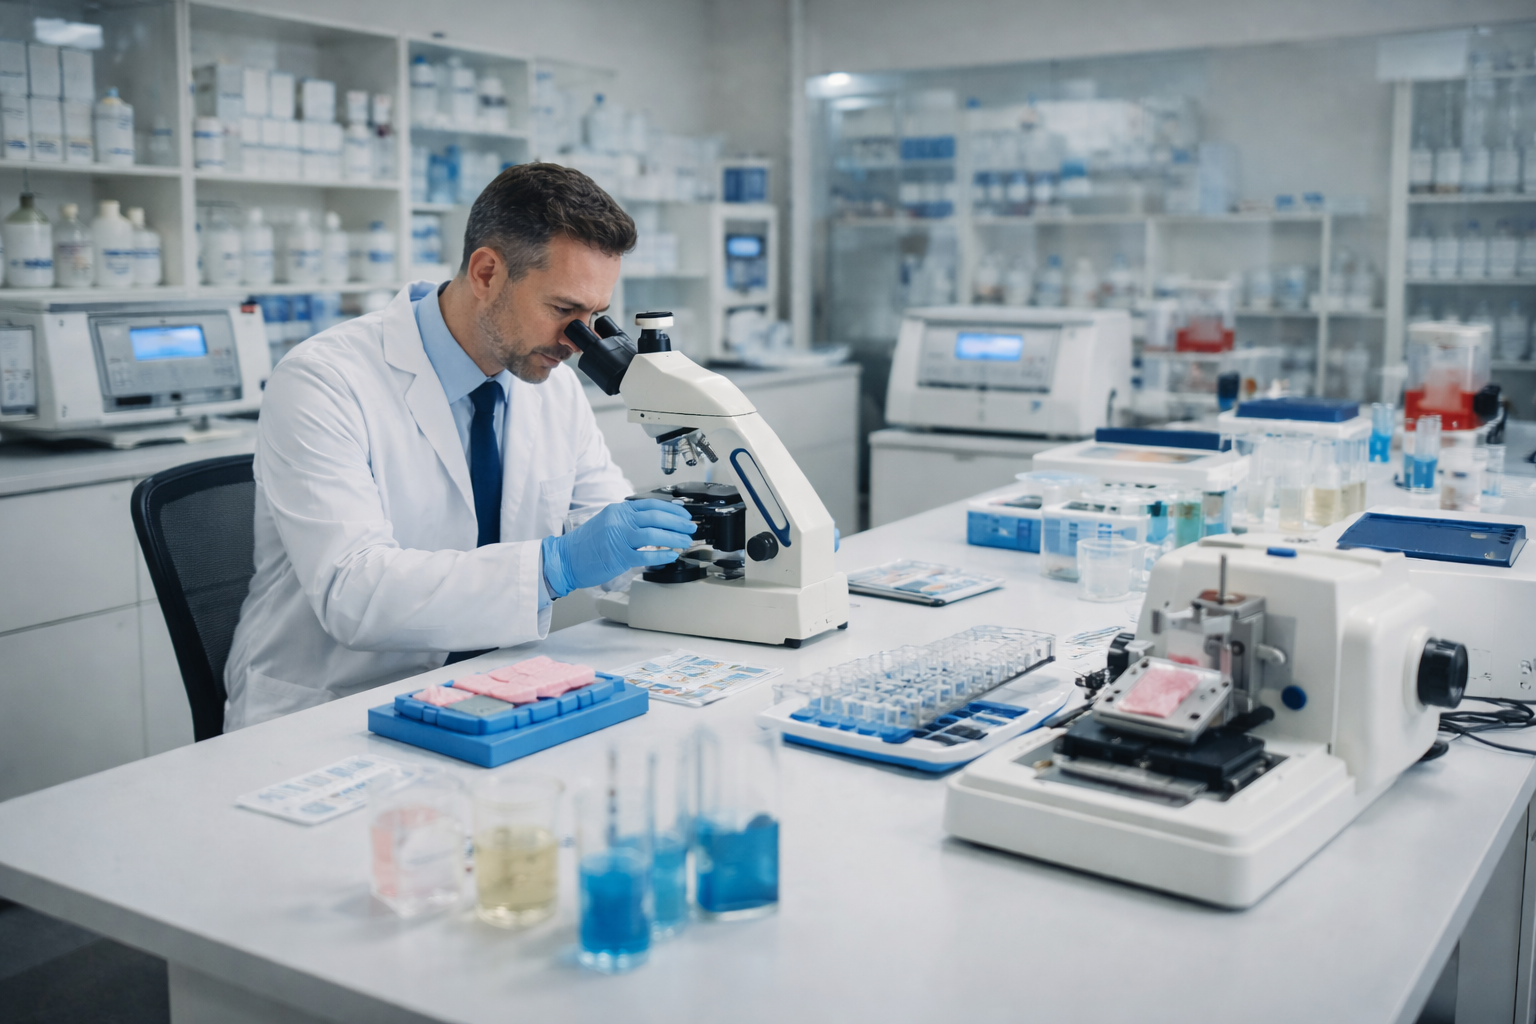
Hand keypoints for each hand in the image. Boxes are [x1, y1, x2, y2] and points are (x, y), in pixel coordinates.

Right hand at [540, 499, 696, 596]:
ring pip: (653, 535)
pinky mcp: (617, 556)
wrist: (565, 559)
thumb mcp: (608, 523)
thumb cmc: (587, 544)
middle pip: (656, 517)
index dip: (672, 509)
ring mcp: (618, 538)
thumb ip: (630, 521)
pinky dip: (661, 555)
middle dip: (678, 523)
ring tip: (685, 542)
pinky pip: (645, 555)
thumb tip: (656, 523)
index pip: (651, 504)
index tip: (685, 515)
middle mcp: (619, 520)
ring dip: (673, 538)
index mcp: (618, 510)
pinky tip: (672, 555)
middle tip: (690, 528)